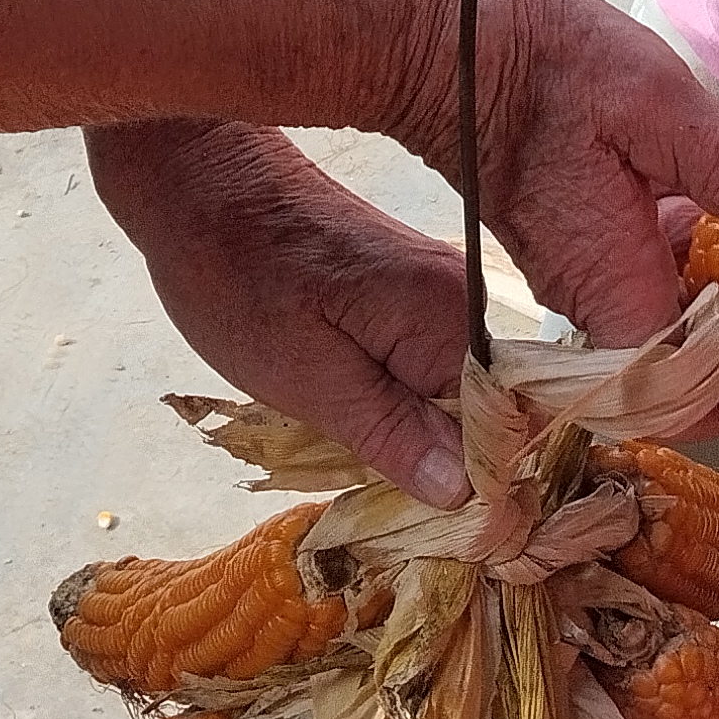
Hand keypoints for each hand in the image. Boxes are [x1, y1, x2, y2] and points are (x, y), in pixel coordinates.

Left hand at [89, 116, 488, 501]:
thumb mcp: (305, 377)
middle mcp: (470, 299)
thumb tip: (466, 493)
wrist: (200, 180)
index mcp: (454, 318)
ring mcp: (446, 292)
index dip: (493, 487)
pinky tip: (368, 431)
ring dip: (430, 443)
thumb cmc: (236, 277)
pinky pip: (438, 370)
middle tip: (399, 513)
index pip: (518, 424)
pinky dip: (410, 408)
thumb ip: (391, 433)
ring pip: (467, 395)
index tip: (455, 538)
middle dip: (462, 470)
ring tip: (378, 479)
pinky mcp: (416, 293)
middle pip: (500, 411)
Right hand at [372, 0, 718, 357]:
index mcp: (615, 288)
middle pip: (697, 364)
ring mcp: (588, 272)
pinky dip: (716, 263)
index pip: (695, 390)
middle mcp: (597, 299)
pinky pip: (658, 277)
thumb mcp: (656, 104)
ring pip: (681, 320)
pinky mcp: (585, 239)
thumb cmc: (545, 66)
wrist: (450, 39)